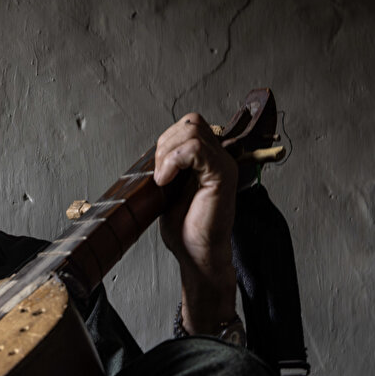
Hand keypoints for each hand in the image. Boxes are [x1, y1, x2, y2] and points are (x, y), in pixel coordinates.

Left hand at [154, 113, 238, 333]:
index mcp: (208, 159)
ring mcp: (223, 164)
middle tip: (158, 174)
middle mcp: (220, 157)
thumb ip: (167, 167)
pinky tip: (165, 182)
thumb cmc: (185, 228)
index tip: (157, 170)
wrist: (196, 253)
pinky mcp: (221, 175)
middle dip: (165, 143)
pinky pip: (195, 149)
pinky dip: (173, 161)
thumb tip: (150, 154)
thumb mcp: (167, 190)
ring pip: (193, 129)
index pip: (189, 125)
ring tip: (162, 179)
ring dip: (167, 153)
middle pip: (191, 122)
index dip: (166, 141)